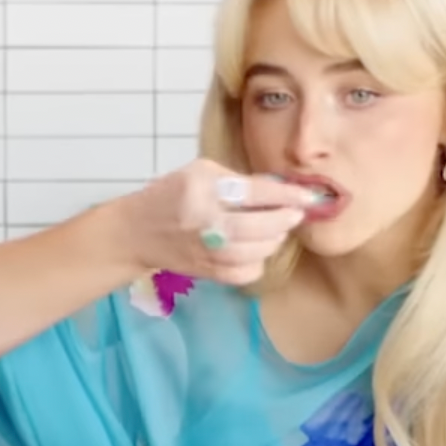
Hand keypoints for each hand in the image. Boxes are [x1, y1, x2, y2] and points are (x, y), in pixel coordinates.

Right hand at [116, 158, 318, 286]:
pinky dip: (258, 261)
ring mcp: (204, 250)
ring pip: (255, 252)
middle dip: (285, 220)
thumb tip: (282, 191)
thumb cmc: (171, 194)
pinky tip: (255, 249)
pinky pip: (246, 272)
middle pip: (258, 227)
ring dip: (274, 240)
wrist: (137, 231)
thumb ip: (239, 181)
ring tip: (276, 229)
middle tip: (295, 214)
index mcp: (201, 188)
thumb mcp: (201, 173)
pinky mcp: (207, 272)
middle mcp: (203, 220)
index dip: (287, 195)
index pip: (253, 192)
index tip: (308, 196)